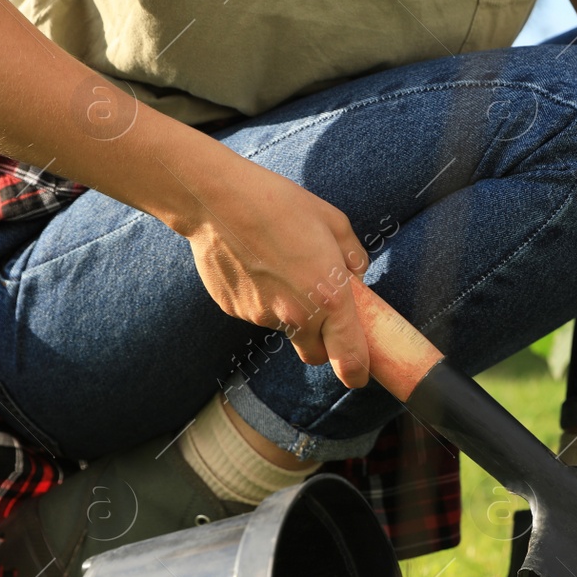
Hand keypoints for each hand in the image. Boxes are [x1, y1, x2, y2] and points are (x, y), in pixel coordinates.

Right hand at [179, 156, 371, 388]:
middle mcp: (295, 315)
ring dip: (289, 310)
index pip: (348, 357)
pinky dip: (261, 297)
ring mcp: (261, 316)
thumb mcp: (333, 222)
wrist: (216, 201)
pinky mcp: (234, 310)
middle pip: (316, 354)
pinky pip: (256, 312)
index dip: (357, 371)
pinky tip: (254, 264)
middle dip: (323, 343)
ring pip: (284, 328)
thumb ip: (353, 256)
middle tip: (323, 311)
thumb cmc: (280, 205)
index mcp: (329, 297)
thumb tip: (357, 274)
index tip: (360, 375)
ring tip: (279, 266)